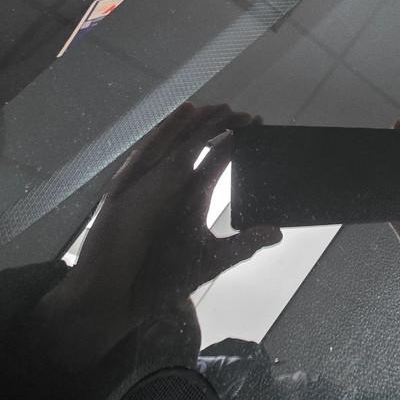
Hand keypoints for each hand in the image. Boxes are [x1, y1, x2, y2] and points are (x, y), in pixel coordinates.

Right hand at [35, 103, 281, 369]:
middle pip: (200, 143)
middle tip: (241, 107)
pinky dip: (167, 134)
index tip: (257, 123)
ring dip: (196, 123)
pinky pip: (151, 153)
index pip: (219, 158)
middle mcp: (177, 183)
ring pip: (177, 142)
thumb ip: (243, 245)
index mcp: (195, 195)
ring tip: (217, 105)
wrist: (122, 294)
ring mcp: (154, 181)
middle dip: (219, 123)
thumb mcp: (212, 259)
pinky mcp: (133, 186)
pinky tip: (183, 117)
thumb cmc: (163, 277)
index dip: (236, 140)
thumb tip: (277, 232)